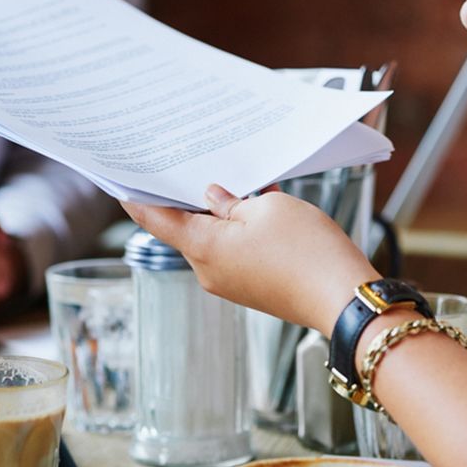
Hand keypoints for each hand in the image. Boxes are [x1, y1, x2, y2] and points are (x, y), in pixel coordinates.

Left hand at [121, 185, 378, 335]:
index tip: (122, 180)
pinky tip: (261, 209)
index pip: (154, 219)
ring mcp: (228, 283)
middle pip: (185, 227)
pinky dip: (240, 230)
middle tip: (195, 166)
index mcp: (202, 247)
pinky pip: (234, 253)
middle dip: (191, 198)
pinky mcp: (250, 288)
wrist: (344, 300)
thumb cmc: (307, 252)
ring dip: (222, 213)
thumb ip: (232, 201)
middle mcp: (207, 270)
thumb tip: (214, 199)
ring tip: (244, 184)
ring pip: (213, 239)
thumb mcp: (267, 208)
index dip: (136, 197)